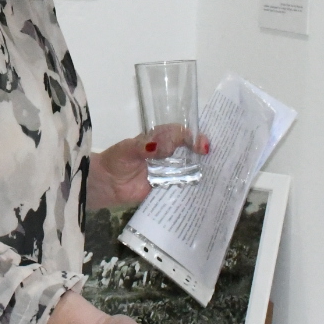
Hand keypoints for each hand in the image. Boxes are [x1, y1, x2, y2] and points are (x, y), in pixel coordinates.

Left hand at [87, 127, 210, 209]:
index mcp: (158, 138)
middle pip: (190, 149)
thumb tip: (160, 146)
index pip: (180, 133)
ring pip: (189, 167)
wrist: (106, 184)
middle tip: (212, 157)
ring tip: (217, 173)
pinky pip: (182, 186)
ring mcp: (168, 170)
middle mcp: (167, 153)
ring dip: (201, 169)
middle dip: (203, 151)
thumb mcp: (128, 150)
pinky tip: (205, 190)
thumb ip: (144, 148)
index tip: (201, 146)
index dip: (192, 137)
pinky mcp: (167, 187)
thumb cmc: (116, 160)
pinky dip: (192, 187)